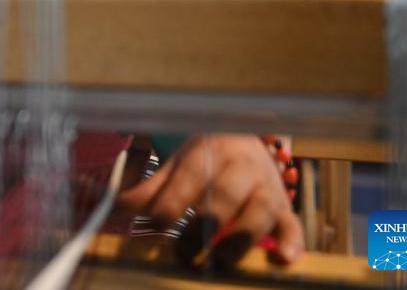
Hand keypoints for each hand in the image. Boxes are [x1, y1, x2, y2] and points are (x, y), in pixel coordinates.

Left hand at [117, 134, 303, 267]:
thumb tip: (113, 203)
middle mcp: (241, 166)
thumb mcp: (177, 166)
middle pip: (225, 195)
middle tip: (183, 254)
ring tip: (221, 262)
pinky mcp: (285, 209)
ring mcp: (267, 187)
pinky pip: (293, 225)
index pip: (191, 177)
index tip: (159, 226)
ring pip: (260, 211)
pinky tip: (284, 260)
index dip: (173, 203)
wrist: (248, 142)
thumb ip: (150, 188)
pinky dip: (292, 243)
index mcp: (209, 151)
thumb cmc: (206, 161)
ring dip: (240, 238)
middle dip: (203, 226)